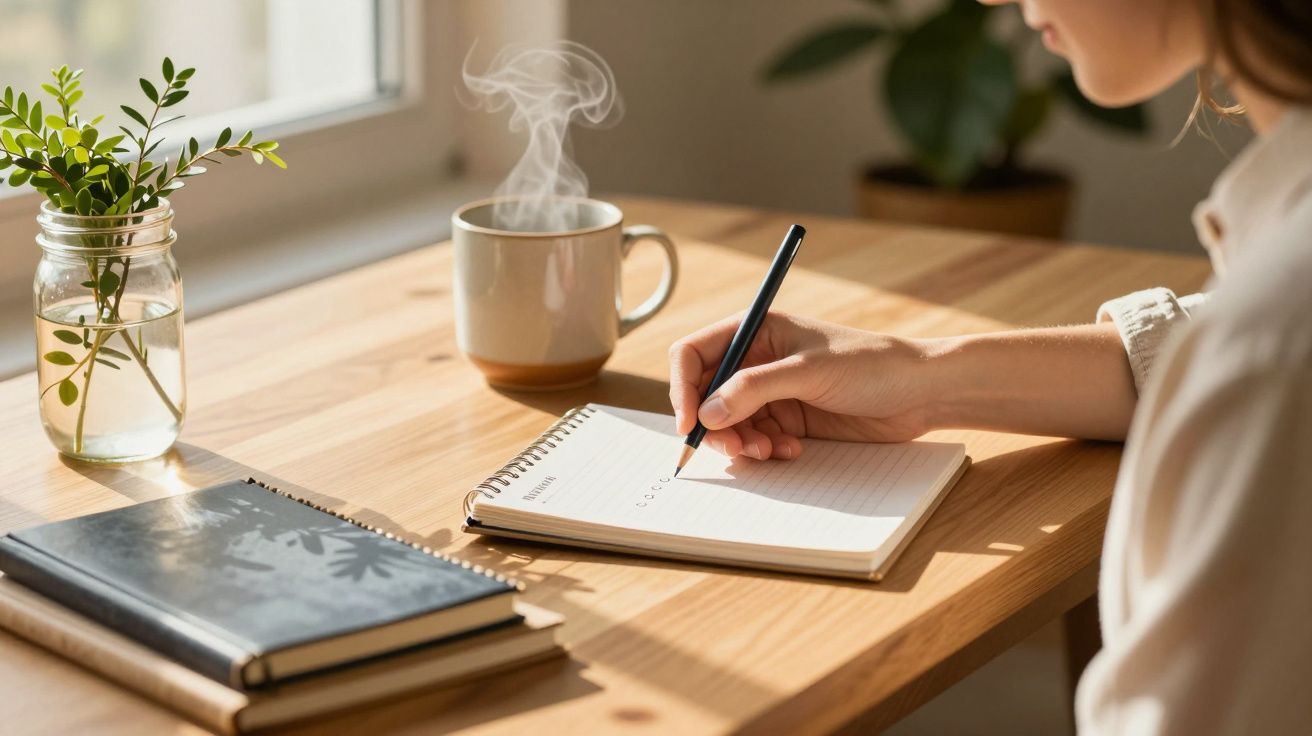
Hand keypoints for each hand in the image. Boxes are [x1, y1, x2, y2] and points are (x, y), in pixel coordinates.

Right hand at [668, 312, 936, 460]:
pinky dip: (764, 449)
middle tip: (734, 448)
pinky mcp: (790, 419)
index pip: (695, 353)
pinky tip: (791, 449)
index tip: (690, 422)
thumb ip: (754, 389)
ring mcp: (773, 391)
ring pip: (729, 423)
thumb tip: (707, 413)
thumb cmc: (872, 365)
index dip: (683, 387)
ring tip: (768, 451)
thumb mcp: (809, 371)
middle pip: (706, 394)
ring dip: (741, 442)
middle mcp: (758, 359)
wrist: (921, 393)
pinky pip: (756, 438)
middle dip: (714, 424)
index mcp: (757, 330)